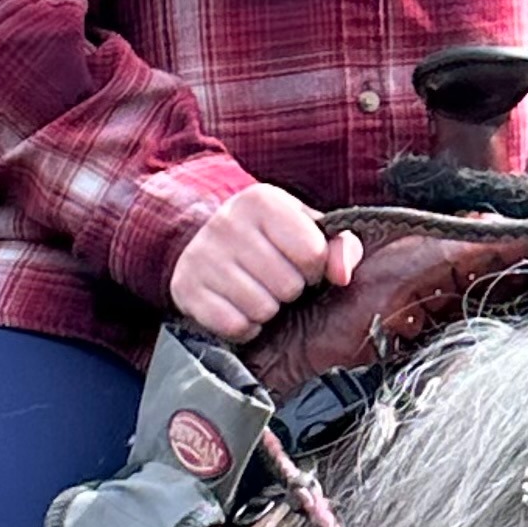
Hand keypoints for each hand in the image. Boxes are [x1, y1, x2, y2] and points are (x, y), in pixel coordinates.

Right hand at [169, 183, 364, 342]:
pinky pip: (235, 326)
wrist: (207, 244)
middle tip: (276, 279)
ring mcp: (202, 255)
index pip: (313, 254)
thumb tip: (342, 275)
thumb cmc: (270, 239)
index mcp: (262, 200)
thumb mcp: (308, 230)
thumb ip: (341, 247)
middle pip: (288, 285)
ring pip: (262, 309)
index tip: (301, 264)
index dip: (315, 268)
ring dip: (268, 309)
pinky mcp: (185, 288)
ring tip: (258, 290)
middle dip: (290, 289)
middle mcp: (227, 222)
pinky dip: (245, 326)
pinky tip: (239, 307)